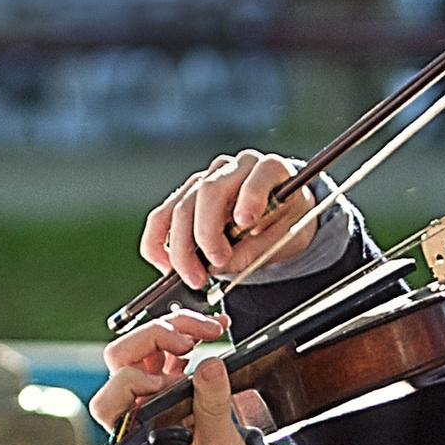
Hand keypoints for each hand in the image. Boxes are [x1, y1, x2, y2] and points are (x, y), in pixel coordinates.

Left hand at [92, 308, 263, 444]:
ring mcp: (151, 391)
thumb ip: (212, 407)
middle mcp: (135, 406)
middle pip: (124, 354)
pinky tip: (216, 328)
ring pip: (147, 343)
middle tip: (192, 339)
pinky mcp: (171, 382)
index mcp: (133, 429)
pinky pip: (172, 347)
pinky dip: (192, 332)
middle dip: (158, 335)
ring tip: (212, 328)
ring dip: (178, 327)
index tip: (173, 382)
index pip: (113, 392)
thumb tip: (210, 365)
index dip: (138, 379)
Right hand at [139, 150, 316, 300]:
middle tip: (213, 266)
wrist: (278, 218)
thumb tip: (217, 265)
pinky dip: (157, 243)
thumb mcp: (288, 239)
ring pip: (181, 206)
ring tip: (193, 277)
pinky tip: (165, 266)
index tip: (245, 222)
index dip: (251, 195)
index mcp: (270, 169)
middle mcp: (235, 168)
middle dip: (206, 233)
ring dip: (180, 247)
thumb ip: (257, 250)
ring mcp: (206, 180)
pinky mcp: (185, 197)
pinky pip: (162, 216)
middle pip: (209, 191)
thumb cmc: (286, 223)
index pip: (260, 173)